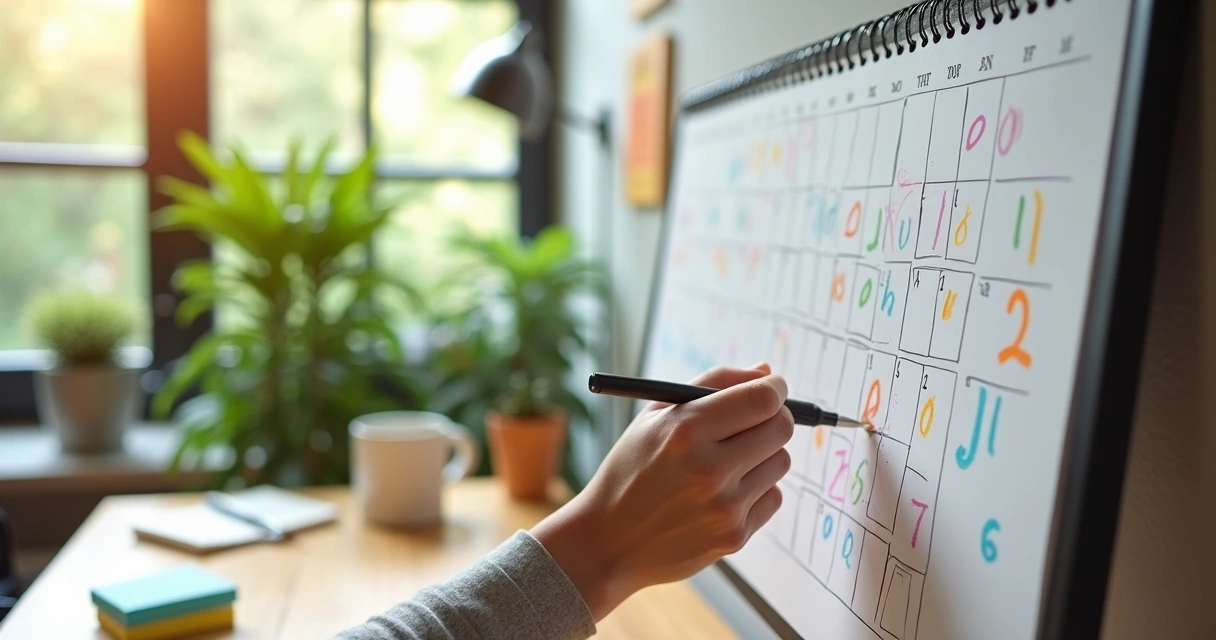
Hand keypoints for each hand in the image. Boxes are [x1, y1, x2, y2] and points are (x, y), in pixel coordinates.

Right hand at [531, 363, 792, 619]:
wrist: (608, 542)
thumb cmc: (632, 470)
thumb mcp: (655, 415)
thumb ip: (712, 383)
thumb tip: (766, 372)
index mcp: (685, 431)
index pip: (761, 399)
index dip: (775, 388)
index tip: (774, 387)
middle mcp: (709, 470)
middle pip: (780, 428)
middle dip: (775, 416)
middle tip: (758, 419)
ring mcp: (725, 507)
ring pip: (780, 462)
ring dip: (764, 454)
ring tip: (728, 461)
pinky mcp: (735, 537)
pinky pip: (773, 496)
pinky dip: (757, 489)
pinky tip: (724, 492)